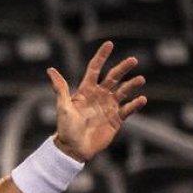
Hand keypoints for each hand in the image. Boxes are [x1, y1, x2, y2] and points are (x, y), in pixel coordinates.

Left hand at [46, 41, 146, 161]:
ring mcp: (108, 107)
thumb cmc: (65, 128)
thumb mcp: (63, 107)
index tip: (109, 44)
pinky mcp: (116, 119)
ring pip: (123, 91)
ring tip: (140, 79)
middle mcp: (99, 96)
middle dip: (122, 68)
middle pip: (113, 77)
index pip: (95, 69)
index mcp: (86, 90)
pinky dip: (135, 104)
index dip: (101, 56)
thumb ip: (60, 88)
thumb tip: (50, 70)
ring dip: (132, 85)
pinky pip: (128, 109)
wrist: (74, 149)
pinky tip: (141, 99)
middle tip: (133, 60)